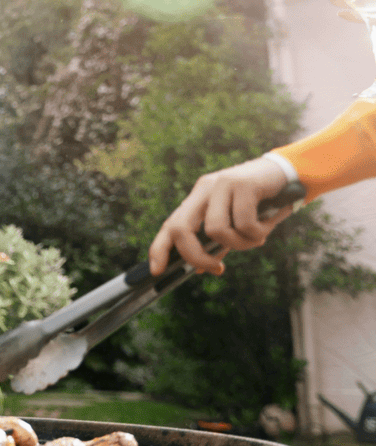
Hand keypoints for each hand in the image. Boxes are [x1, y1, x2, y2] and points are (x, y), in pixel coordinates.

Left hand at [147, 157, 294, 276]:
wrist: (288, 174)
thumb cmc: (260, 204)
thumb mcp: (234, 223)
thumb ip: (216, 242)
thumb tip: (197, 268)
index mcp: (197, 199)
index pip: (170, 225)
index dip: (159, 248)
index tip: (156, 271)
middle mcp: (204, 189)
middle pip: (180, 228)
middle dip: (195, 255)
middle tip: (217, 268)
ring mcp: (221, 185)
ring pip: (216, 230)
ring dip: (239, 244)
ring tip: (256, 238)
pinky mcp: (242, 184)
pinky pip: (244, 224)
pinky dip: (257, 234)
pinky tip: (267, 225)